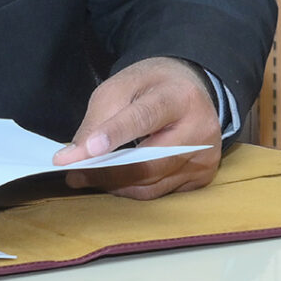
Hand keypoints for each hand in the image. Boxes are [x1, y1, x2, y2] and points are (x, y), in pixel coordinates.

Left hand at [49, 56, 223, 198]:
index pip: (145, 117)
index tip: (85, 151)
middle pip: (149, 162)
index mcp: (179, 96)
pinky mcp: (203, 175)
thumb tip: (75, 157)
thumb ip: (99, 119)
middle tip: (75, 174)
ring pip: (151, 184)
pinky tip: (118, 179)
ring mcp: (205, 156)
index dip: (114, 135)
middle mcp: (200, 128)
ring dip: (115, 184)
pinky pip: (159, 193)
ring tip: (90, 176)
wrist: (190, 90)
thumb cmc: (153, 87)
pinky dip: (133, 188)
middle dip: (107, 171)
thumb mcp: (121, 87)